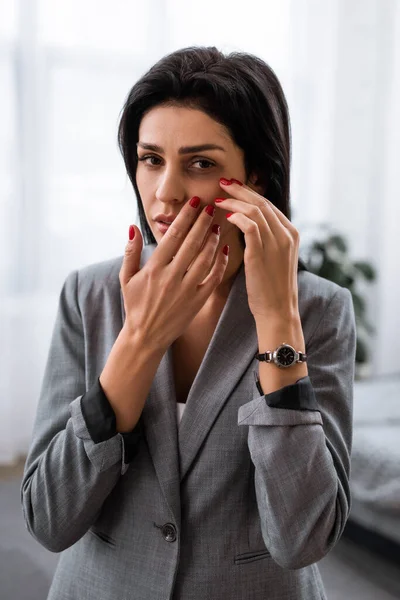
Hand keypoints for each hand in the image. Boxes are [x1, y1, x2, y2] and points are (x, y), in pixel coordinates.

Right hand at [119, 199, 228, 352]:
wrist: (145, 336)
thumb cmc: (135, 305)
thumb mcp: (126, 278)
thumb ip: (131, 251)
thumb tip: (132, 227)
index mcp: (154, 268)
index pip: (173, 236)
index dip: (185, 217)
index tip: (194, 203)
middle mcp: (172, 277)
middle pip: (192, 243)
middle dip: (202, 222)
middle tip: (211, 207)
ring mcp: (187, 290)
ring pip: (205, 259)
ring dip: (213, 240)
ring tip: (217, 225)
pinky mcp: (197, 301)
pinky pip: (213, 278)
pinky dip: (220, 263)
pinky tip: (224, 250)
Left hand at [215, 178, 299, 319]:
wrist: (278, 311)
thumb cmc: (271, 288)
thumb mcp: (275, 258)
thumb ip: (267, 239)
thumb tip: (248, 224)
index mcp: (291, 233)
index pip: (268, 205)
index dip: (250, 193)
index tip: (234, 187)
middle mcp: (286, 234)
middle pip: (261, 202)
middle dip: (241, 190)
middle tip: (223, 182)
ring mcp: (276, 243)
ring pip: (255, 210)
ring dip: (235, 201)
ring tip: (219, 198)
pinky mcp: (262, 254)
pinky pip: (250, 226)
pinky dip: (238, 217)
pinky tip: (227, 216)